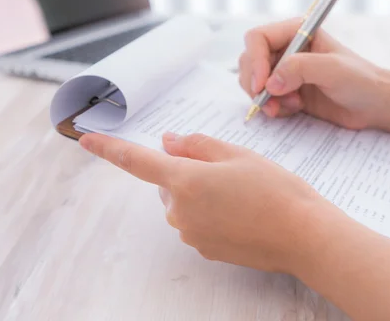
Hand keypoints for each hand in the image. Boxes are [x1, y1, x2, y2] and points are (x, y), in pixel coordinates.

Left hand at [79, 132, 332, 274]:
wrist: (304, 236)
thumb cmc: (275, 190)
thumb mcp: (237, 154)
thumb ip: (196, 145)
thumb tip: (167, 142)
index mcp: (185, 180)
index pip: (136, 161)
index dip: (108, 149)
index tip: (84, 139)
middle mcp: (179, 211)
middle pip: (168, 182)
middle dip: (187, 171)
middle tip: (228, 171)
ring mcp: (190, 233)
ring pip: (182, 202)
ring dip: (200, 193)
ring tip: (241, 194)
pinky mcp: (202, 249)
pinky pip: (195, 222)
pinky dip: (209, 213)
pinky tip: (240, 213)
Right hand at [239, 18, 389, 129]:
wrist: (374, 106)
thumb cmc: (361, 80)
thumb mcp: (333, 69)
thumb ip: (300, 68)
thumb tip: (270, 83)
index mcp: (296, 32)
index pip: (258, 38)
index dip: (254, 61)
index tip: (262, 85)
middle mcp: (286, 48)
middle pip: (249, 60)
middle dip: (256, 83)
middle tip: (270, 102)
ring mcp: (284, 70)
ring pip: (252, 81)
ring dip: (264, 98)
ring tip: (289, 105)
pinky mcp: (285, 91)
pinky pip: (263, 98)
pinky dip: (271, 107)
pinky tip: (292, 109)